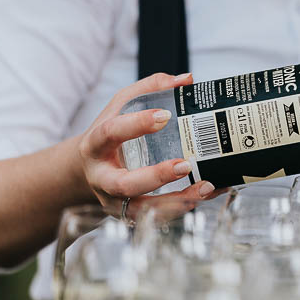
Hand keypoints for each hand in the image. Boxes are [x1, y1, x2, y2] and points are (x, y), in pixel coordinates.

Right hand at [77, 73, 215, 221]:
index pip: (110, 133)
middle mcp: (103, 179)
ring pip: (144, 211)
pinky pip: (159, 219)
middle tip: (185, 165)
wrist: (90, 170)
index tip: (164, 116)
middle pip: (125, 184)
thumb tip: (186, 80)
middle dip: (156, 177)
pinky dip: (185, 208)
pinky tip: (209, 195)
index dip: (135, 125)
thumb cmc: (110, 136)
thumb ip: (149, 90)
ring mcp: (116, 203)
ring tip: (207, 188)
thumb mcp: (121, 107)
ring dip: (177, 203)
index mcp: (95, 145)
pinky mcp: (132, 218)